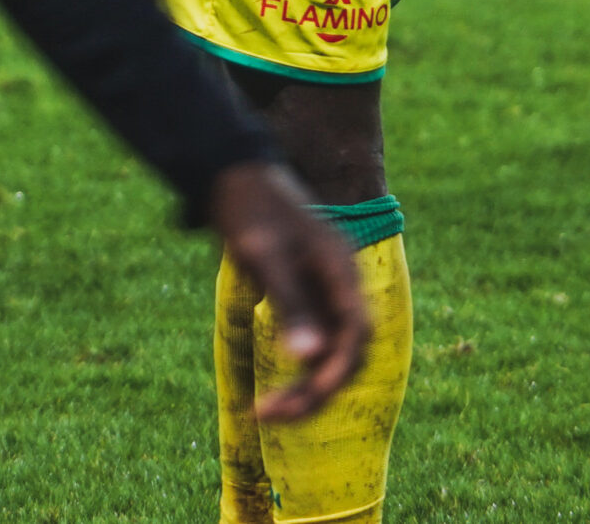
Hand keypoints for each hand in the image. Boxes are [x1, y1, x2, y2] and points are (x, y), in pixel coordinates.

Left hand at [209, 161, 368, 423]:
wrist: (233, 176)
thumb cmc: (249, 210)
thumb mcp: (266, 257)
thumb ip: (292, 306)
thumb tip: (309, 360)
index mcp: (340, 269)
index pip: (357, 333)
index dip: (337, 371)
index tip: (304, 399)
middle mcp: (340, 284)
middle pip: (347, 352)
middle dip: (316, 389)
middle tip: (270, 414)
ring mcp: (326, 291)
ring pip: (330, 353)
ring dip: (305, 387)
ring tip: (265, 412)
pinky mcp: (308, 296)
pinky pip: (313, 344)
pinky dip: (296, 370)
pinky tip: (269, 391)